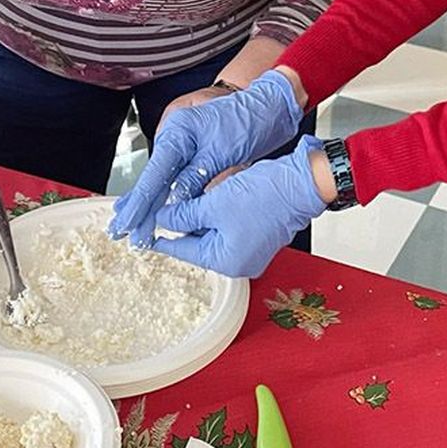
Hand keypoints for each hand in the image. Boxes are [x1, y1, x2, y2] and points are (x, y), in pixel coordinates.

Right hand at [109, 70, 302, 245]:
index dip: (140, 202)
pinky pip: (174, 178)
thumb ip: (195, 177)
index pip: (154, 174)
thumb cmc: (247, 121)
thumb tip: (175, 203)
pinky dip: (166, 196)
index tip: (127, 223)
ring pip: (162, 180)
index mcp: (176, 131)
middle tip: (122, 232)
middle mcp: (174, 136)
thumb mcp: (220, 153)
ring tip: (132, 227)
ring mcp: (182, 143)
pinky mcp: (192, 151)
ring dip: (151, 205)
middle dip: (139, 207)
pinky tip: (153, 211)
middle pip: (153, 178)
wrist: (267, 106)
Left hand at [150, 137, 327, 277]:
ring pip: (213, 235)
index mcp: (226, 261)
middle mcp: (239, 263)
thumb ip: (184, 214)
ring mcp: (251, 252)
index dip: (162, 236)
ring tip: (186, 200)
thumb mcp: (213, 204)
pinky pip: (229, 230)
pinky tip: (210, 200)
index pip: (183, 250)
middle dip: (182, 224)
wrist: (301, 184)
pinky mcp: (258, 238)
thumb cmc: (263, 196)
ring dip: (200, 218)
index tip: (145, 233)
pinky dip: (217, 217)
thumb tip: (162, 218)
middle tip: (165, 208)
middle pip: (198, 244)